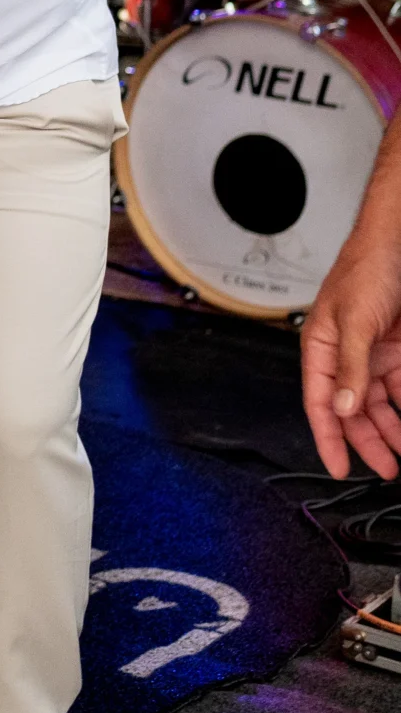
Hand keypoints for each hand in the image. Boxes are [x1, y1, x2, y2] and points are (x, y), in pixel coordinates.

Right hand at [301, 242, 400, 479]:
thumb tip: (343, 409)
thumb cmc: (366, 269)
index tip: (339, 469)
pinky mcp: (394, 351)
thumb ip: (350, 367)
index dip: (328, 438)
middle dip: (368, 442)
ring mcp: (371, 355)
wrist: (397, 243)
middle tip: (387, 469)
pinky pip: (398, 388)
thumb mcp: (356, 321)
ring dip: (391, 429)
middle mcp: (344, 356)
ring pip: (377, 404)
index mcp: (321, 349)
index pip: (320, 403)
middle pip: (351, 411)